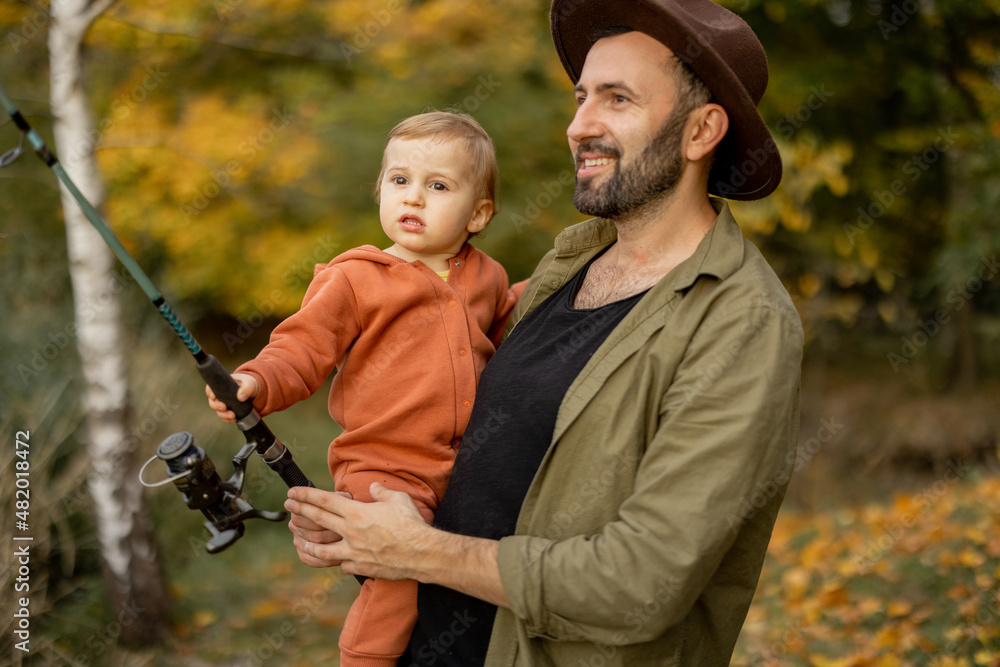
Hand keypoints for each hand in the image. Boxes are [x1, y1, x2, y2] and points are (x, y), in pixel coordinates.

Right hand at [205, 372, 257, 422]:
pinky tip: (234, 419)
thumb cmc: (248, 384)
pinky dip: (228, 419)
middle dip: (216, 406)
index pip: (210, 388)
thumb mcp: (249, 384)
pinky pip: (224, 417)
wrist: (252, 392)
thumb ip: (246, 388)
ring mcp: (223, 404)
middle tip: (224, 408)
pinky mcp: (227, 411)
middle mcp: (219, 395)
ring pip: (218, 411)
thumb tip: (240, 397)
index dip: (210, 393)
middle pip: (212, 402)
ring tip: (232, 415)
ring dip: (224, 415)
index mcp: (221, 386)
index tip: (214, 397)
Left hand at [284, 483, 431, 579]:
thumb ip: (381, 492)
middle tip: (288, 506)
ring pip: (322, 550)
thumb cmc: (411, 524)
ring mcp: (353, 552)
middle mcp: (350, 532)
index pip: (325, 501)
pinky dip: (340, 561)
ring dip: (309, 545)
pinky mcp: (361, 567)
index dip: (306, 495)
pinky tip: (339, 560)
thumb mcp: (398, 499)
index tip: (293, 492)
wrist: (421, 553)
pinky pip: (344, 565)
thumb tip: (374, 488)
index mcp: (357, 513)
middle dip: (300, 511)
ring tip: (300, 542)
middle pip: (318, 521)